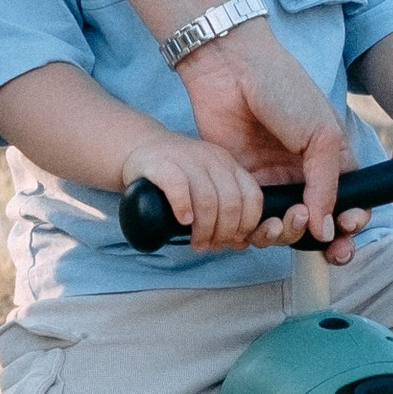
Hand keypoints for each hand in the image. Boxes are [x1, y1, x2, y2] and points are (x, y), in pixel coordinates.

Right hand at [125, 133, 273, 253]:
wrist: (139, 148)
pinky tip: (183, 221)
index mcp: (228, 165)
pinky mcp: (161, 163)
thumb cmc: (177, 179)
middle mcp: (212, 158)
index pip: (252, 196)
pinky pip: (178, 185)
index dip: (247, 224)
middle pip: (231, 202)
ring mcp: (187, 159)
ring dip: (204, 229)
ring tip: (197, 243)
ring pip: (207, 199)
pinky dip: (183, 207)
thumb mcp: (207, 186)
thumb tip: (242, 242)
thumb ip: (226, 210)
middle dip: (224, 232)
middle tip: (210, 245)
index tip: (233, 240)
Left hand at [180, 15, 345, 239]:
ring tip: (291, 219)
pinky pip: (253, 219)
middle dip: (327, 241)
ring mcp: (271, 180)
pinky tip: (265, 222)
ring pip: (286, 226)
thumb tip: (327, 230)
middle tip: (328, 246)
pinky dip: (260, 229)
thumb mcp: (322, 135)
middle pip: (318, 222)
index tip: (348, 226)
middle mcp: (302, 175)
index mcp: (330, 159)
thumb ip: (327, 185)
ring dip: (291, 234)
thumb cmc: (284, 89)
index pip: (349, 201)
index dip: (352, 220)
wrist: (232, 68)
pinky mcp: (241, 183)